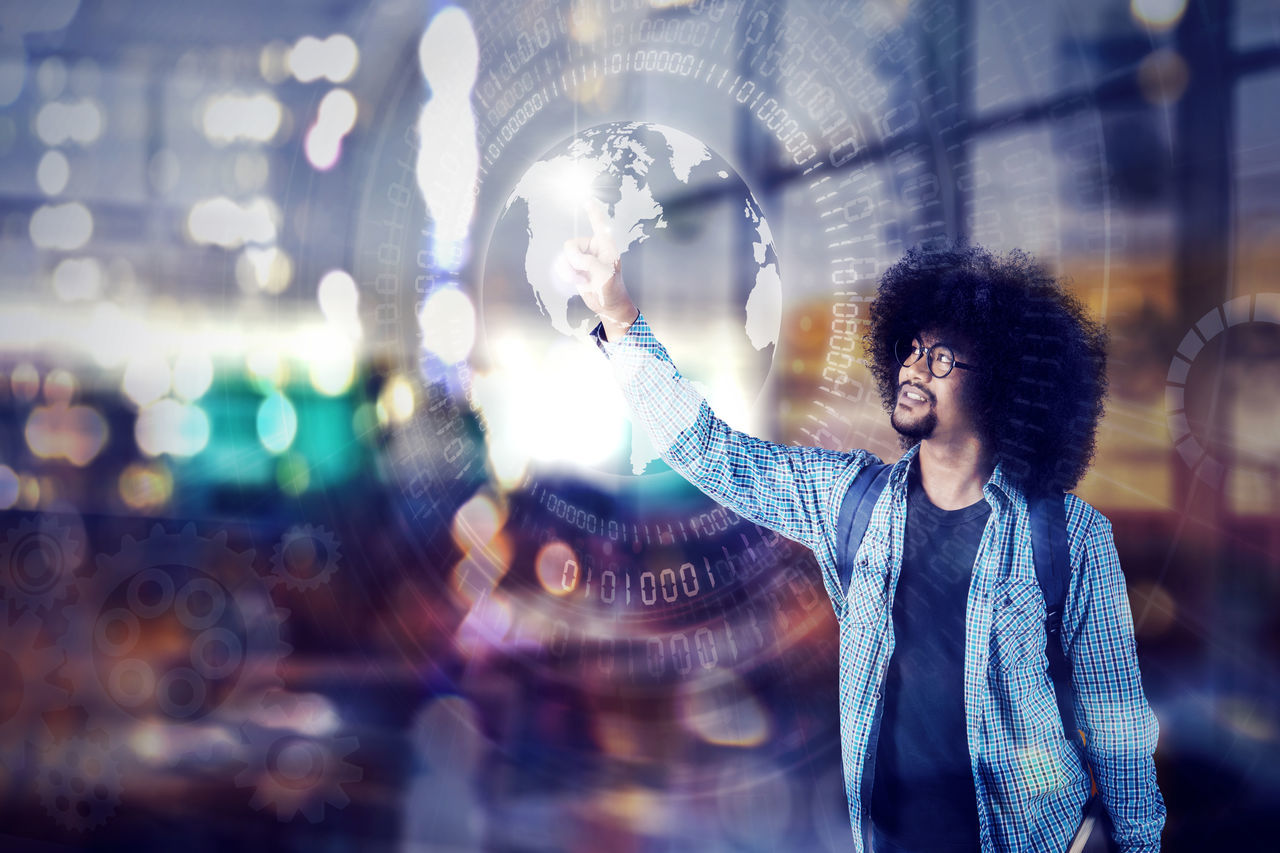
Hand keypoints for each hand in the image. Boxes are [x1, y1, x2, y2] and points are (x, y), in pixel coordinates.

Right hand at [562, 196, 637, 337]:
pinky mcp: (575, 267)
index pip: (598, 223)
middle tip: (584, 272)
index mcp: (605, 245)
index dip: (592, 210)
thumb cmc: (612, 288)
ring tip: (583, 279)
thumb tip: (572, 258)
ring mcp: (583, 257)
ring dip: (570, 271)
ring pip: (564, 256)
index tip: (587, 197)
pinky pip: (562, 265)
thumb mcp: (604, 274)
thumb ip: (588, 262)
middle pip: (571, 245)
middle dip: (573, 261)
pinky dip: (567, 274)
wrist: (607, 305)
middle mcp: (593, 248)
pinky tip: (578, 281)